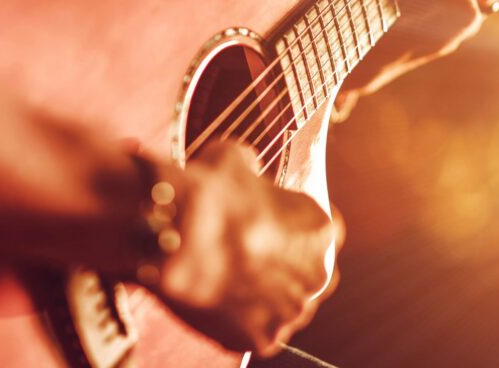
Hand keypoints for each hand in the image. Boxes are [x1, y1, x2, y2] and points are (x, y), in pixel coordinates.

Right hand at [151, 142, 338, 356]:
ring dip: (261, 294)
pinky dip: (238, 319)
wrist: (175, 237)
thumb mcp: (234, 159)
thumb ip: (251, 169)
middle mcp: (319, 274)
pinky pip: (254, 330)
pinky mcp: (263, 340)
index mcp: (322, 228)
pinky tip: (214, 299)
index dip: (287, 225)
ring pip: (281, 305)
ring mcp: (291, 312)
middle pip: (305, 272)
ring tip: (225, 278)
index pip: (317, 229)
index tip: (263, 223)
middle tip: (244, 254)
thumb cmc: (208, 193)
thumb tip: (247, 168)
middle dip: (280, 264)